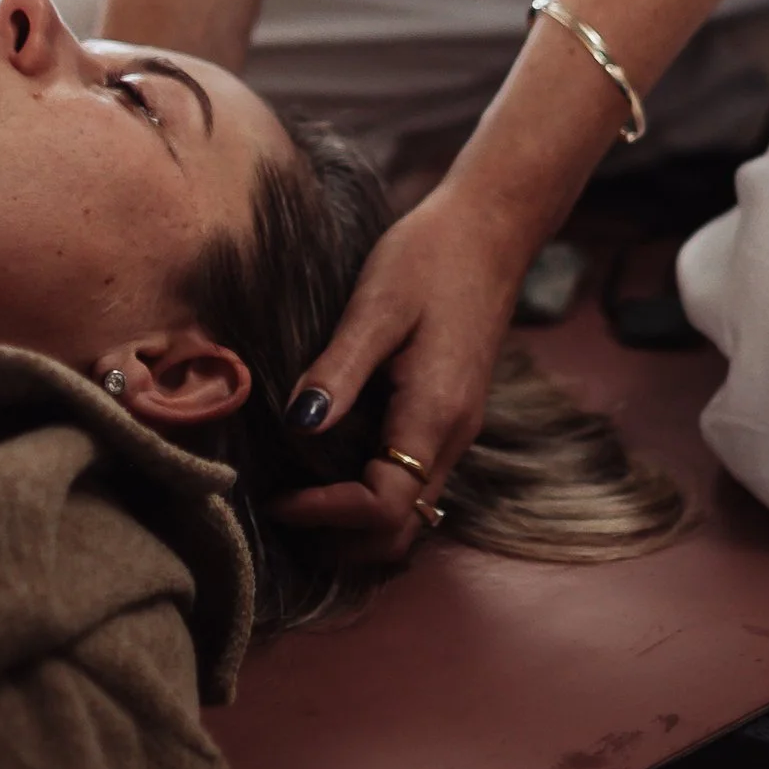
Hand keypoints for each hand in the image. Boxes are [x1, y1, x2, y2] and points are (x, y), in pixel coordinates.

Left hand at [273, 179, 529, 565]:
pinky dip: (372, 498)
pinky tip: (329, 471)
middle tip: (282, 509)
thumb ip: (339, 370)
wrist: (489, 230)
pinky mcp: (448, 417)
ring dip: (356, 524)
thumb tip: (300, 425)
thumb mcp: (377, 306)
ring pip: (411, 513)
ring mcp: (455, 430)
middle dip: (342, 538)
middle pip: (403, 530)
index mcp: (434, 415)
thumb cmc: (430, 257)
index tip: (278, 497)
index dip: (329, 515)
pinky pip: (414, 482)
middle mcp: (452, 437)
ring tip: (298, 497)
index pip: (386, 507)